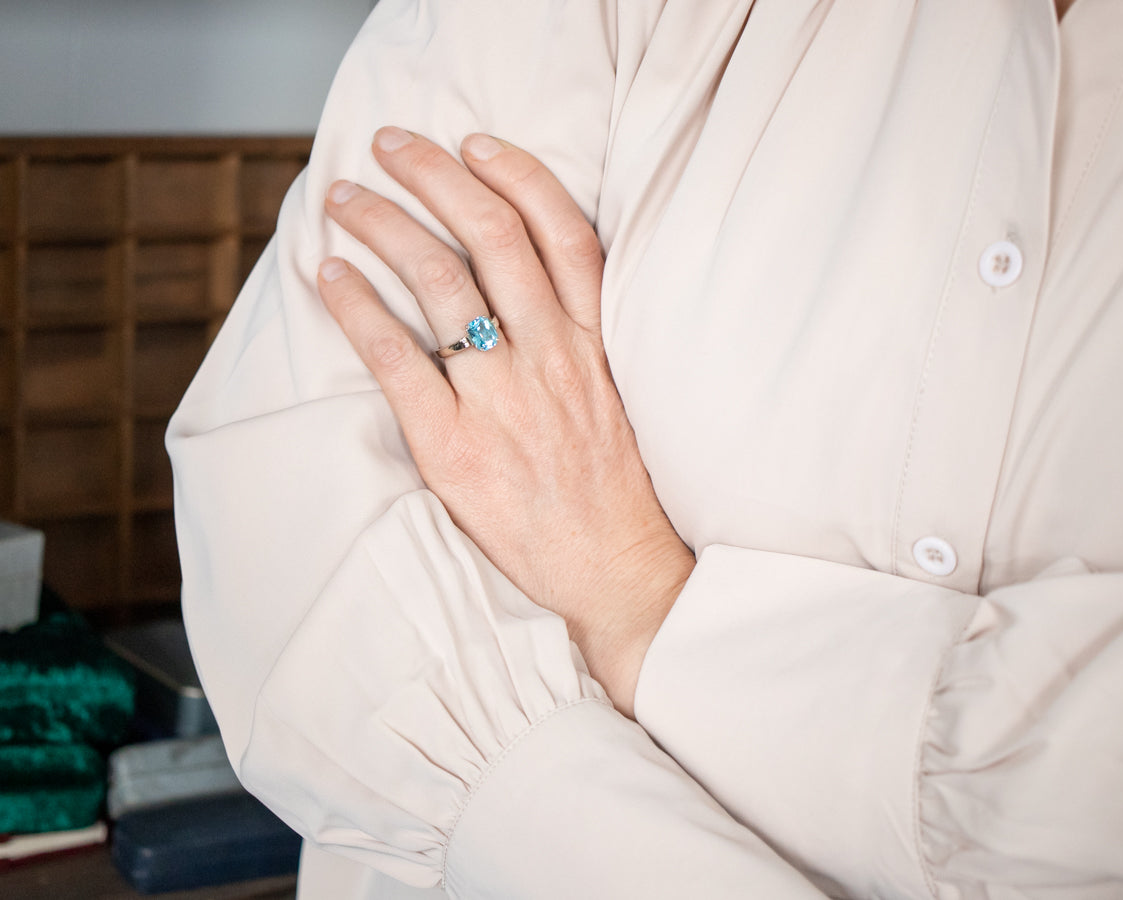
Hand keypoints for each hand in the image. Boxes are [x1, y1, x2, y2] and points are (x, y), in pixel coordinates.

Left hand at [316, 128, 694, 715]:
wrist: (616, 574)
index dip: (517, 174)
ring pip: (440, 282)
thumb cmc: (613, 494)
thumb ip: (578, 344)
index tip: (476, 143)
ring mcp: (504, 400)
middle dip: (435, 175)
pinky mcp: (456, 447)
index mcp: (595, 345)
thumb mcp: (615, 402)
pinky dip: (358, 308)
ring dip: (385, 225)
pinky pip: (398, 359)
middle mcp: (552, 358)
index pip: (563, 234)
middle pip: (492, 236)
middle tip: (390, 146)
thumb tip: (523, 297)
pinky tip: (330, 276)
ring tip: (344, 198)